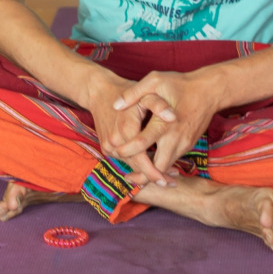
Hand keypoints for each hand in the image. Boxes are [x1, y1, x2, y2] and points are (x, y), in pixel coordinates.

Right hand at [81, 72, 177, 187]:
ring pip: (130, 164)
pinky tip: (150, 165)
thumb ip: (160, 105)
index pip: (142, 158)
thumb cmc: (127, 91)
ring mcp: (108, 145)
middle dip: (153, 176)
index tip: (172, 178)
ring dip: (145, 171)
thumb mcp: (146, 93)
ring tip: (164, 176)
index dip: (157, 171)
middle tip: (172, 182)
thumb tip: (173, 117)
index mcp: (126, 129)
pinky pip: (124, 159)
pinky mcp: (106, 147)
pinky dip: (137, 163)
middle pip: (136, 166)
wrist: (99, 92)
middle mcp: (115, 141)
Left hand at [112, 69, 224, 176]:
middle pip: (158, 167)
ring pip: (167, 167)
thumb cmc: (181, 84)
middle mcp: (176, 138)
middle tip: (127, 177)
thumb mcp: (155, 81)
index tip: (116, 153)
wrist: (210, 91)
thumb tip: (115, 105)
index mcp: (164, 123)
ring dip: (153, 171)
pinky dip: (162, 164)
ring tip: (135, 173)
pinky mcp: (188, 145)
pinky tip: (151, 162)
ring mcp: (184, 143)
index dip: (126, 152)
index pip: (142, 144)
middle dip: (143, 175)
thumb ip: (134, 93)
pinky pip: (173, 160)